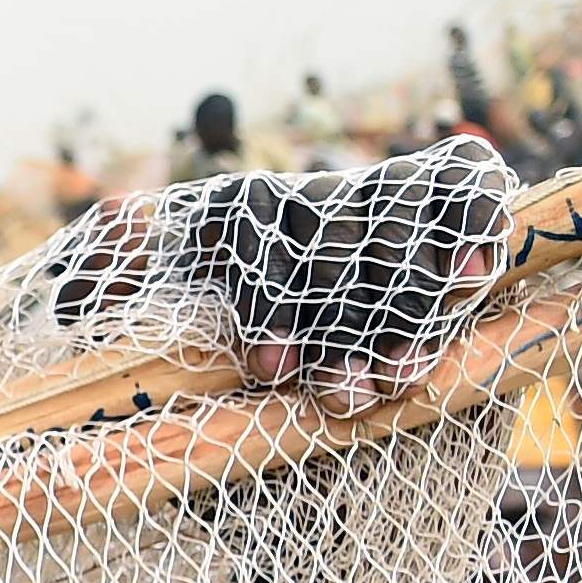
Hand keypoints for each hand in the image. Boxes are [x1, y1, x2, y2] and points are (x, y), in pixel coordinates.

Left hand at [50, 140, 505, 409]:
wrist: (305, 311)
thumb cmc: (217, 321)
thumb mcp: (150, 304)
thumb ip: (108, 279)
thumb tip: (109, 227)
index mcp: (233, 213)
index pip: (248, 221)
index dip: (266, 295)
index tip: (270, 368)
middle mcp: (308, 192)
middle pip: (331, 233)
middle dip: (339, 319)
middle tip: (340, 392)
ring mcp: (380, 190)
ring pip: (401, 223)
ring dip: (404, 304)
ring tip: (394, 376)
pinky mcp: (446, 193)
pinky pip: (467, 193)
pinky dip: (473, 226)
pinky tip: (470, 278)